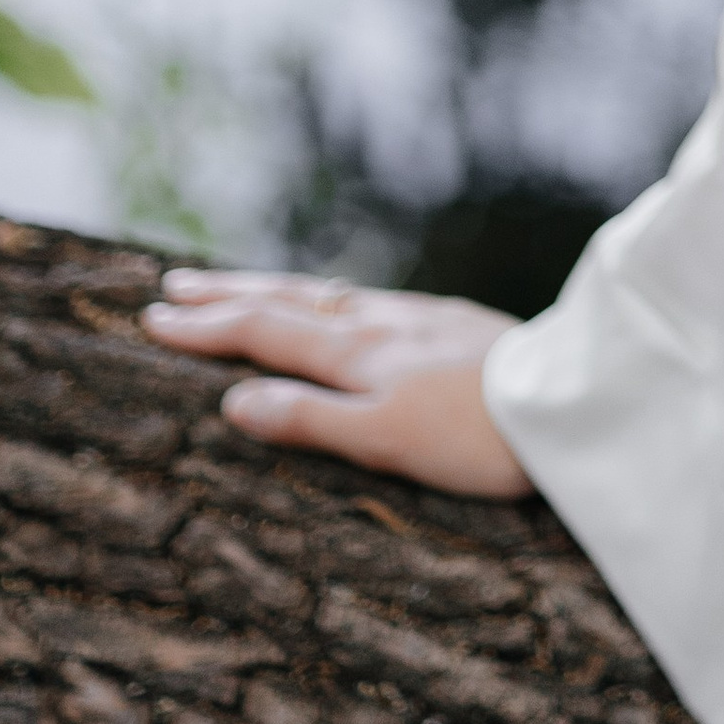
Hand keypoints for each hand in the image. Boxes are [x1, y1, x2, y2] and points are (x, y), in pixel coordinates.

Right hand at [140, 270, 531, 498]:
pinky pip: (372, 301)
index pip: (267, 332)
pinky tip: (344, 303)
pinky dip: (333, 297)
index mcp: (359, 352)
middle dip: (230, 295)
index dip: (209, 326)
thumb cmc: (477, 437)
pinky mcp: (456, 323)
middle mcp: (383, 324)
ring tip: (245, 285)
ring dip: (279, 289)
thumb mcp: (385, 438)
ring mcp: (422, 319)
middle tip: (174, 285)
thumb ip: (310, 418)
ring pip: (332, 295)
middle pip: (292, 301)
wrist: (569, 404)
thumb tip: (233, 401)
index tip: (153, 316)